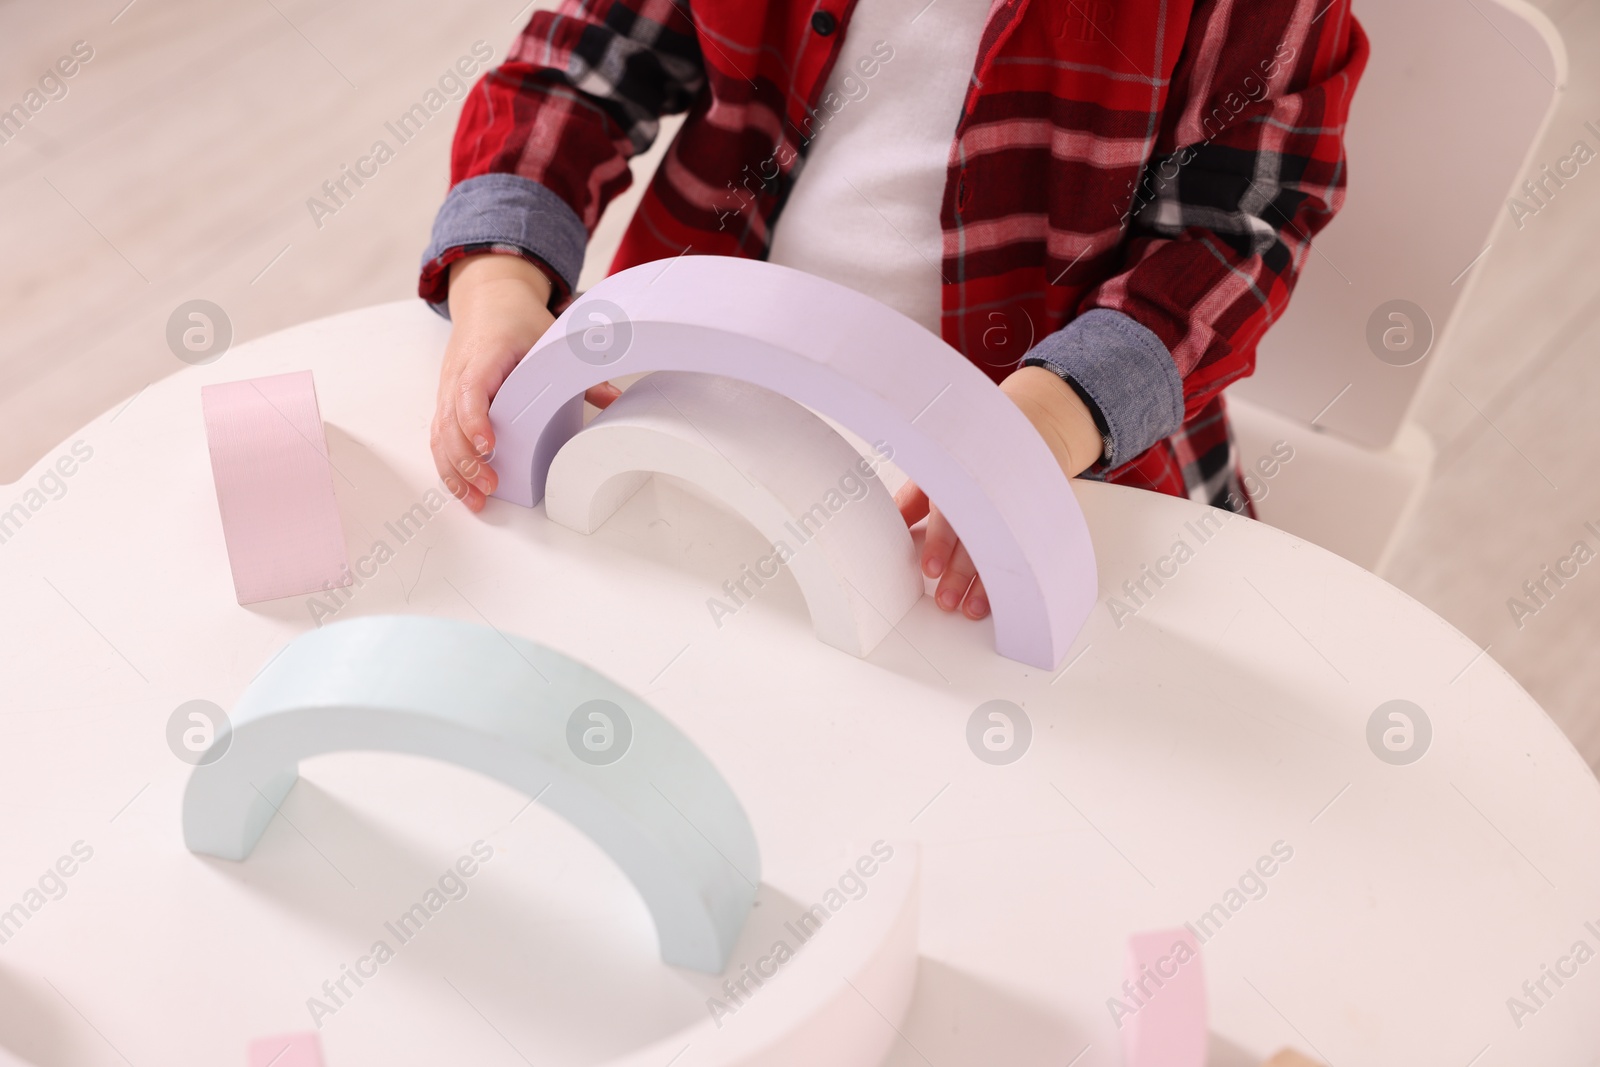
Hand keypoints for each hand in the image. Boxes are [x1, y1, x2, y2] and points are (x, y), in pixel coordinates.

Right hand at [430, 253, 622, 509]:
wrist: (487, 299)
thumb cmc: (515, 319)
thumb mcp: (549, 336)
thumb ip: (580, 371)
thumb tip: (613, 399)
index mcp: (483, 356)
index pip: (471, 391)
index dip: (475, 420)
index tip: (490, 446)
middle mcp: (458, 376)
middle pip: (450, 422)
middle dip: (467, 459)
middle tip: (491, 485)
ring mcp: (448, 391)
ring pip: (440, 436)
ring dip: (455, 472)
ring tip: (476, 500)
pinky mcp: (447, 404)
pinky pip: (440, 438)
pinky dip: (449, 467)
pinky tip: (463, 490)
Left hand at [895, 365, 1103, 618]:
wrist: (1034, 430)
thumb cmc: (976, 456)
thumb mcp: (941, 468)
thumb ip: (914, 499)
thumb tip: (890, 524)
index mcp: (963, 476)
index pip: (950, 511)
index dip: (940, 543)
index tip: (931, 569)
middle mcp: (991, 491)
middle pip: (976, 535)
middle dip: (961, 573)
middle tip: (949, 602)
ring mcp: (1019, 504)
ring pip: (1003, 547)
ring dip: (989, 583)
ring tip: (974, 609)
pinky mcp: (1039, 515)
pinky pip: (1032, 546)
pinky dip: (1023, 574)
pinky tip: (1015, 596)